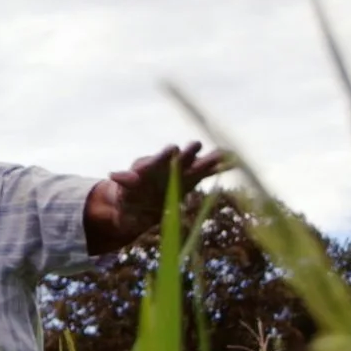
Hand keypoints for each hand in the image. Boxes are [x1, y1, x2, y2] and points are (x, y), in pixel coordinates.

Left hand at [107, 142, 230, 240]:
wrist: (138, 204)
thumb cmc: (127, 197)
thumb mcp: (122, 194)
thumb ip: (123, 183)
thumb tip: (114, 175)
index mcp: (149, 169)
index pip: (157, 160)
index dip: (164, 156)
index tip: (173, 150)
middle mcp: (167, 166)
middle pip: (180, 158)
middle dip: (188, 153)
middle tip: (195, 146)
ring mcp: (181, 171)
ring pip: (197, 164)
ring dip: (209, 160)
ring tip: (225, 153)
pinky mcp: (192, 179)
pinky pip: (208, 172)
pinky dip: (221, 167)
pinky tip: (236, 161)